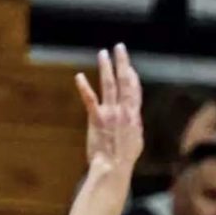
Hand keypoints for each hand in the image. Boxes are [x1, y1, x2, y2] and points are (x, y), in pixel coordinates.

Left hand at [74, 44, 142, 175]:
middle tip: (120, 48)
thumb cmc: (124, 157)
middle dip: (123, 63)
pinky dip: (84, 87)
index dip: (132, 76)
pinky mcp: (96, 118)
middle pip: (125, 82)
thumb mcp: (136, 139)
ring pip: (109, 85)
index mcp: (134, 116)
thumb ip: (133, 124)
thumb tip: (133, 116)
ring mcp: (110, 113)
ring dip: (106, 68)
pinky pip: (90, 99)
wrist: (113, 166)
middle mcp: (124, 111)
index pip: (134, 90)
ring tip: (103, 54)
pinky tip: (79, 76)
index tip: (128, 66)